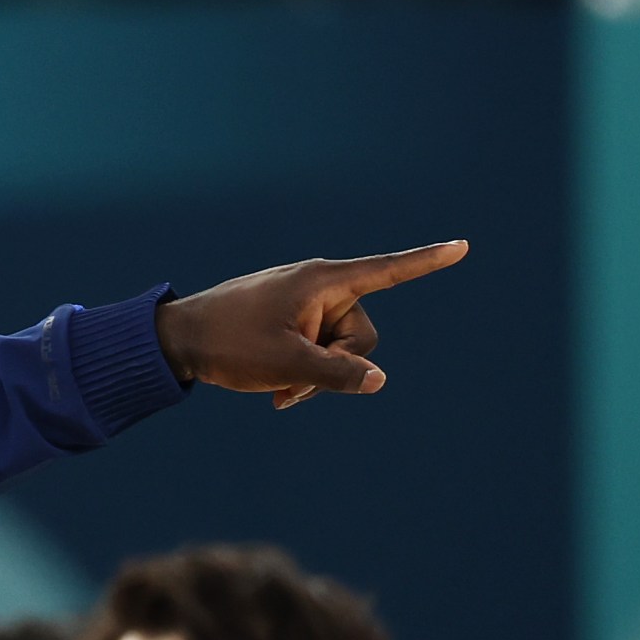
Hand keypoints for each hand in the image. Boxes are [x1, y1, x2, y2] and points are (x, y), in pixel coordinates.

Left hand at [155, 241, 467, 408]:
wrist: (178, 341)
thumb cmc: (230, 343)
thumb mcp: (287, 364)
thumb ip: (338, 374)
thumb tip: (379, 379)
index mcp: (322, 281)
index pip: (386, 270)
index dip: (426, 262)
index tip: (461, 246)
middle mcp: (318, 286)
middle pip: (362, 333)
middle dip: (339, 364)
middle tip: (295, 377)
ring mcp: (304, 304)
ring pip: (339, 350)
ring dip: (316, 375)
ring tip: (278, 385)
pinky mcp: (291, 320)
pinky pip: (317, 351)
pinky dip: (303, 373)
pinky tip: (275, 393)